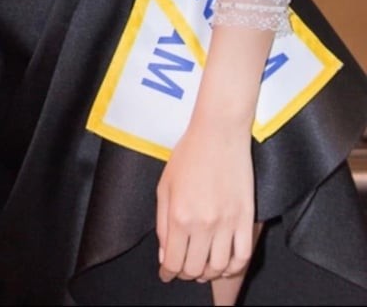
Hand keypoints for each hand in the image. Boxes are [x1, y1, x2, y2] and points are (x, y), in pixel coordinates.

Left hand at [156, 111, 254, 285]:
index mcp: (179, 216)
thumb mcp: (165, 186)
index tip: (167, 274)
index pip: (173, 262)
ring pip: (219, 268)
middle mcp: (203, 224)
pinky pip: (243, 257)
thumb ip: (162, 224)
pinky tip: (225, 262)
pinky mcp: (246, 218)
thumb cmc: (189, 155)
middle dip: (186, 273)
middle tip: (183, 267)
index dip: (168, 273)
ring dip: (209, 272)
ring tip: (203, 265)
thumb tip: (165, 255)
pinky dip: (233, 267)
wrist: (219, 133)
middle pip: (195, 269)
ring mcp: (227, 223)